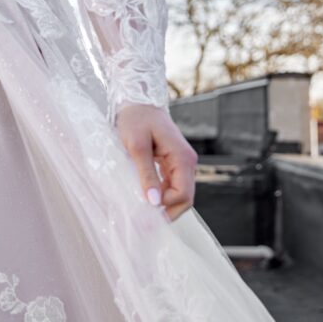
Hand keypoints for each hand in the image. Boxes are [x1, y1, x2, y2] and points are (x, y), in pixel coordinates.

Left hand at [116, 103, 197, 220]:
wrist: (137, 102)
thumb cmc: (136, 119)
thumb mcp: (136, 146)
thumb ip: (146, 174)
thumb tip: (154, 203)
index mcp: (182, 158)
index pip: (183, 195)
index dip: (166, 207)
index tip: (144, 212)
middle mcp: (186, 162)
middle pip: (184, 198)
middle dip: (167, 212)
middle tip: (143, 222)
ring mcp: (181, 163)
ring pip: (178, 194)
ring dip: (163, 206)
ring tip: (141, 213)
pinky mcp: (172, 163)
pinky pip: (171, 185)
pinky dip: (160, 195)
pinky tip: (144, 199)